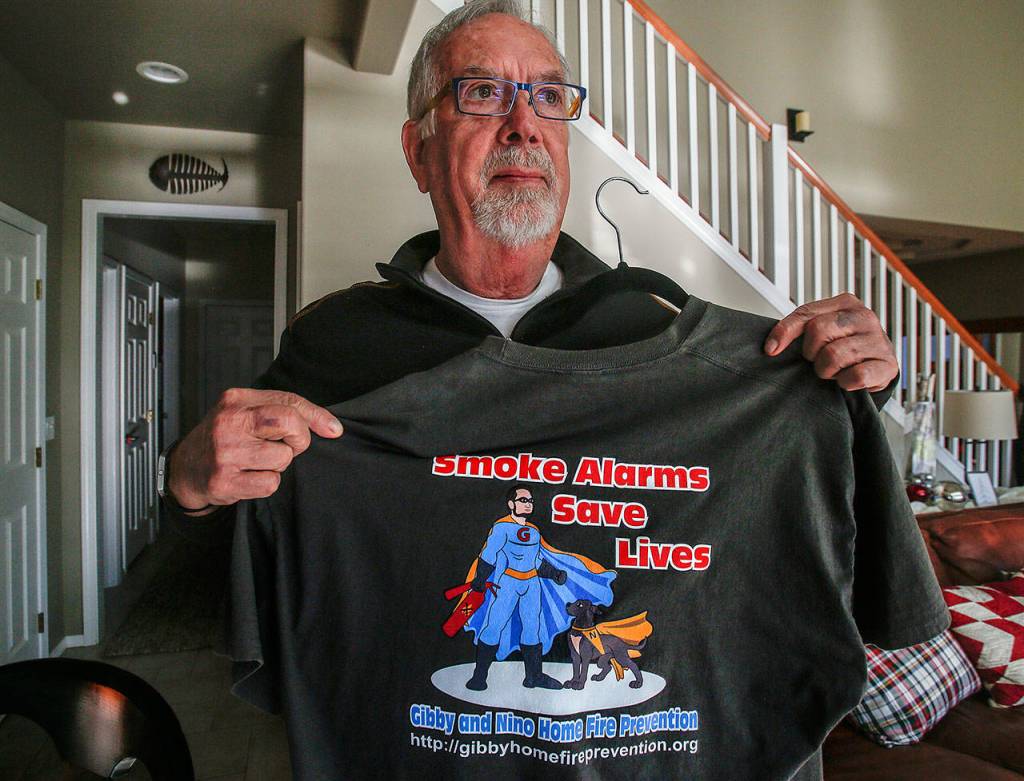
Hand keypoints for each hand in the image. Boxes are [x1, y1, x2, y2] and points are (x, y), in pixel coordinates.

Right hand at [168, 388, 342, 510]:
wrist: (186, 468)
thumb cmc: (226, 437)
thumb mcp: (250, 412)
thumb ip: (289, 411)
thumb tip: (333, 429)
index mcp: (237, 400)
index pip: (289, 402)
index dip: (316, 417)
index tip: (332, 430)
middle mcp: (228, 423)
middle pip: (289, 422)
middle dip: (299, 438)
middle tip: (287, 445)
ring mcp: (224, 453)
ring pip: (282, 458)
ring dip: (279, 464)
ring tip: (259, 461)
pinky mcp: (223, 482)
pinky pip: (270, 484)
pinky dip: (266, 483)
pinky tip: (250, 477)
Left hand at [764, 293, 897, 392]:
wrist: (877, 366)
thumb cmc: (845, 346)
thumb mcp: (822, 331)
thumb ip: (798, 329)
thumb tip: (771, 347)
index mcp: (846, 303)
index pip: (806, 314)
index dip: (784, 332)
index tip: (771, 350)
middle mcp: (864, 317)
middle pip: (819, 331)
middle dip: (811, 353)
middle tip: (818, 360)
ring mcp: (878, 339)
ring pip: (834, 355)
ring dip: (827, 370)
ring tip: (834, 370)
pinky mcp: (887, 364)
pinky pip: (855, 376)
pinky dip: (845, 382)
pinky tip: (847, 379)